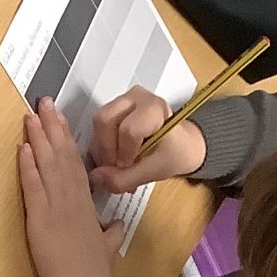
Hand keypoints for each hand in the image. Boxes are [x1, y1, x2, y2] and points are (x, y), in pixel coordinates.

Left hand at [19, 98, 121, 276]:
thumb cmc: (94, 273)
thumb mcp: (107, 248)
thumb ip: (110, 233)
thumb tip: (115, 227)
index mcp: (86, 204)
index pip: (77, 164)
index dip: (67, 140)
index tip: (61, 119)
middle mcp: (72, 200)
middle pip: (62, 156)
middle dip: (52, 127)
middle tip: (44, 103)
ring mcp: (56, 207)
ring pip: (48, 165)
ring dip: (38, 138)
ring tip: (31, 115)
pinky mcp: (40, 219)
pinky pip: (34, 186)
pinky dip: (27, 166)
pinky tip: (23, 147)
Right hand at [88, 85, 205, 193]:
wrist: (181, 145)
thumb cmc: (172, 153)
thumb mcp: (152, 172)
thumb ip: (124, 178)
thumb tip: (95, 177)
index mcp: (154, 107)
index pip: (128, 130)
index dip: (123, 154)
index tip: (128, 167)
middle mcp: (135, 97)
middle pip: (104, 121)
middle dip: (106, 151)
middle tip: (116, 168)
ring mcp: (121, 101)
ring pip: (98, 125)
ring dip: (103, 151)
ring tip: (118, 165)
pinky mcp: (112, 109)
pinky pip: (97, 129)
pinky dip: (102, 148)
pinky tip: (115, 158)